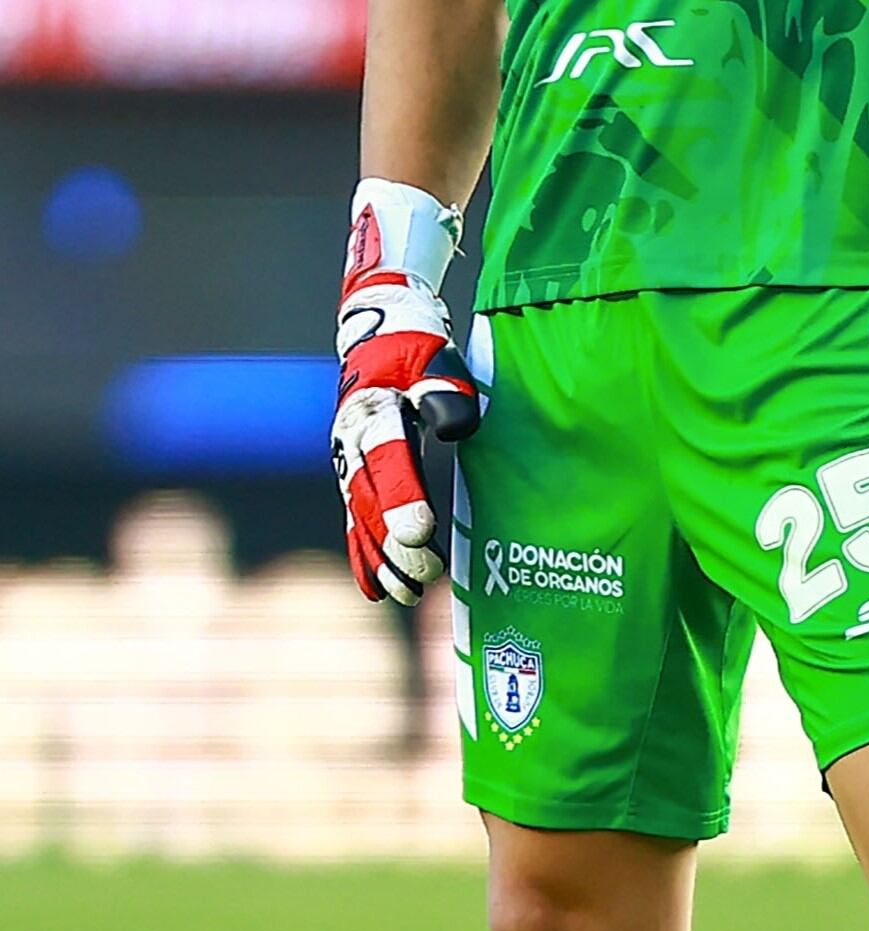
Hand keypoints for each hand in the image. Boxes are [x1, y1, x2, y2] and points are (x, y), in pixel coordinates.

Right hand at [332, 180, 480, 604]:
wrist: (376, 335)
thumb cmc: (416, 347)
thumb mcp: (435, 358)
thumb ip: (445, 390)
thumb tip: (460, 425)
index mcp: (371, 413)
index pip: (386, 462)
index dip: (401, 499)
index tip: (420, 534)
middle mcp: (349, 443)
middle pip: (368, 500)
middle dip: (392, 542)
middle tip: (421, 577)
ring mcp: (346, 462)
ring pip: (358, 518)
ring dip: (379, 558)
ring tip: (406, 594)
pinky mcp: (353, 473)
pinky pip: (354, 520)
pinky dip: (364, 554)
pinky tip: (378, 589)